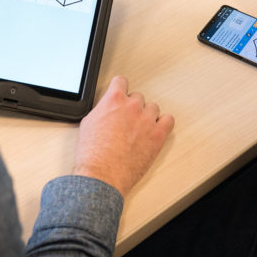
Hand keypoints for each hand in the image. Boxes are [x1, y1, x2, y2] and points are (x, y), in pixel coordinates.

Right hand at [72, 76, 174, 197]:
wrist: (102, 174)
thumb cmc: (93, 154)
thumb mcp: (88, 123)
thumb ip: (102, 110)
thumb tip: (106, 110)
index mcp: (114, 100)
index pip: (121, 81)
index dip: (120, 88)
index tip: (121, 93)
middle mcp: (132, 106)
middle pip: (138, 97)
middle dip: (132, 107)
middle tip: (127, 121)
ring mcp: (147, 120)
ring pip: (153, 108)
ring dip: (147, 116)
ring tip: (140, 129)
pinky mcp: (158, 135)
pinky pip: (168, 120)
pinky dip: (163, 123)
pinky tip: (155, 130)